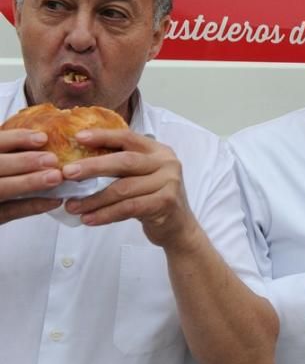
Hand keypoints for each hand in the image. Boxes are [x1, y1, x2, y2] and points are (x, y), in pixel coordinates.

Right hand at [0, 129, 64, 223]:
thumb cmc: (3, 171)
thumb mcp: (3, 158)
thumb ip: (10, 151)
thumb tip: (45, 139)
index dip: (16, 139)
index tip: (43, 138)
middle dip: (24, 162)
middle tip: (52, 159)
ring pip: (2, 189)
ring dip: (29, 183)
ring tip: (55, 177)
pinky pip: (9, 212)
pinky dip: (32, 206)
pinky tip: (53, 200)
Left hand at [61, 128, 197, 248]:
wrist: (179, 226)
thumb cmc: (153, 199)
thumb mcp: (141, 176)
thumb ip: (121, 167)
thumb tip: (77, 162)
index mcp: (158, 150)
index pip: (128, 138)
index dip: (103, 136)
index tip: (78, 138)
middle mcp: (167, 163)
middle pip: (125, 161)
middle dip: (93, 167)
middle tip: (67, 173)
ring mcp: (169, 182)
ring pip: (124, 188)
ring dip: (94, 199)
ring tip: (72, 206)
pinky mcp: (166, 203)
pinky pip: (129, 207)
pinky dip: (106, 214)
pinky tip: (89, 219)